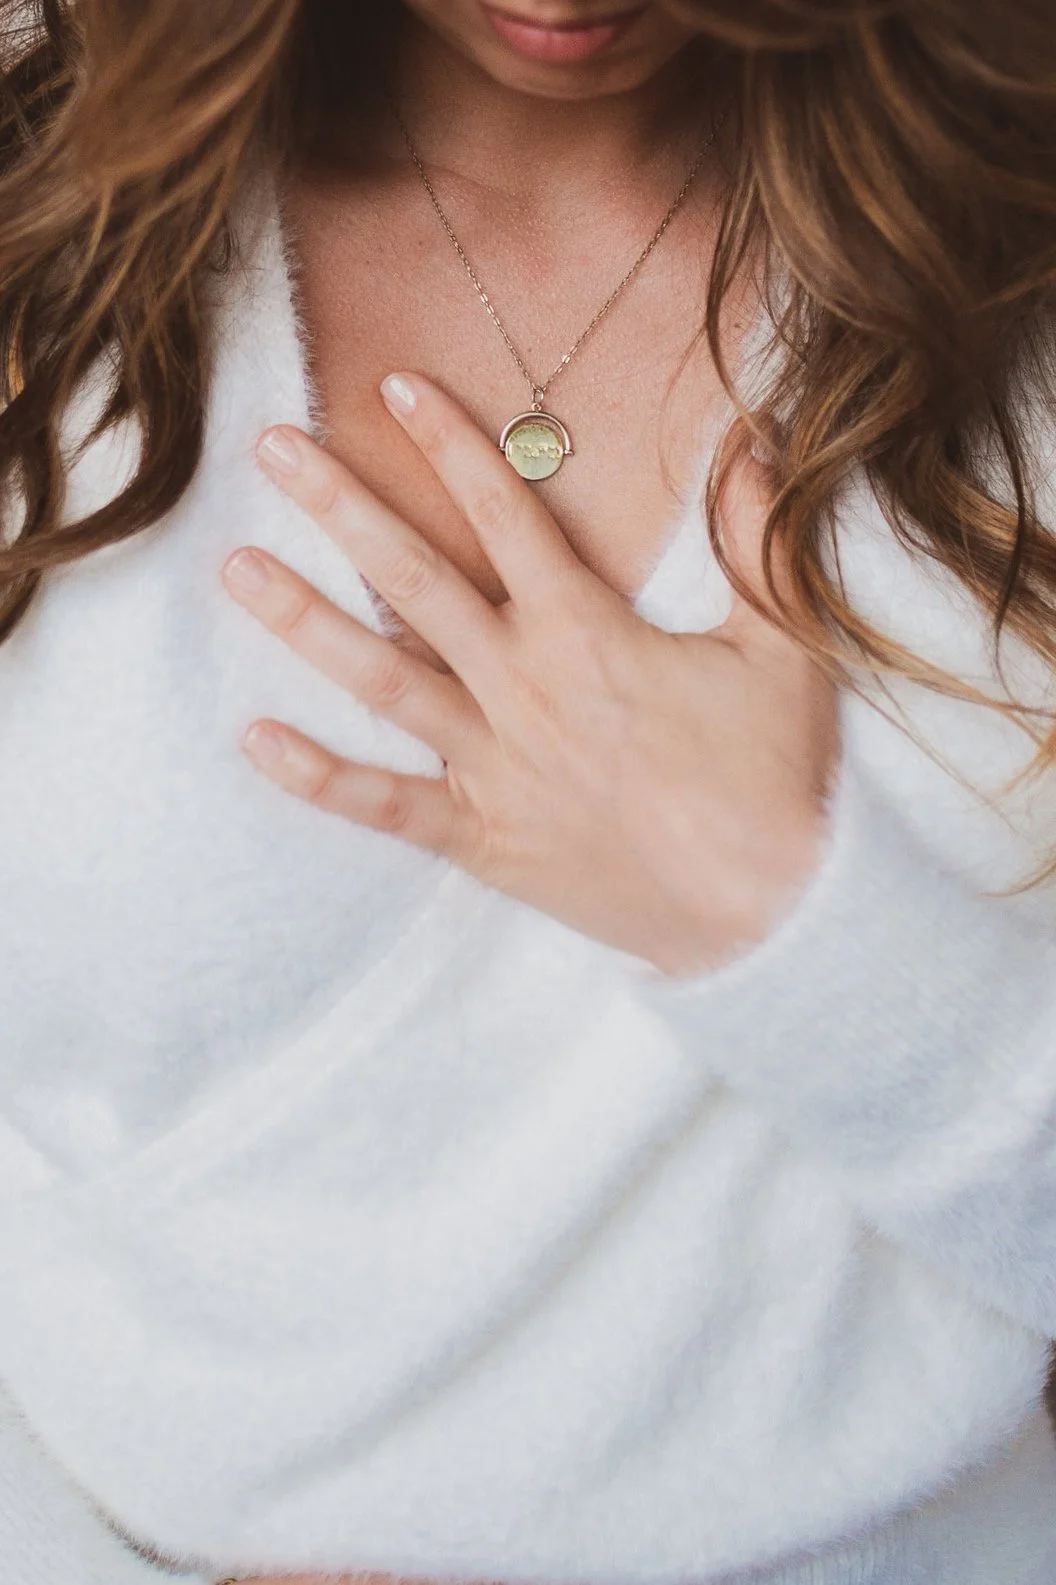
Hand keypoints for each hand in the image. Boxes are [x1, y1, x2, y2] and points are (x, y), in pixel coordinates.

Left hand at [222, 374, 837, 977]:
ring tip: (237, 568)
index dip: (451, 445)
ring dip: (305, 622)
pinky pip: (385, 807)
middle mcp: (523, 688)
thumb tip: (754, 432)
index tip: (395, 386)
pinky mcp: (482, 838)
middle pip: (415, 580)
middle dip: (342, 506)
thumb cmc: (776, 778)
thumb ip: (753, 535)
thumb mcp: (783, 645)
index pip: (505, 517)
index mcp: (588, 633)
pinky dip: (319, 778)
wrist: (768, 912)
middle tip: (272, 449)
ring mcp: (493, 766)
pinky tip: (255, 739)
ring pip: (382, 680)